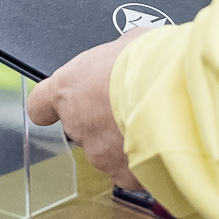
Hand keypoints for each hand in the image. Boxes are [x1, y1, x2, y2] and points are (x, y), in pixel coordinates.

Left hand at [29, 24, 154, 190]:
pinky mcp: (124, 175)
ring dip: (127, 140)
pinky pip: (133, 169)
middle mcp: (77, 124)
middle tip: (132, 106)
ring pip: (109, 151)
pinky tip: (165, 144)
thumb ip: (115, 59)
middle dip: (104, 120)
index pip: (41, 105)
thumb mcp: (129, 44)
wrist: (177, 96)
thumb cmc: (151, 64)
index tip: (61, 106)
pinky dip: (146, 161)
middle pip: (83, 127)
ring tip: (157, 122)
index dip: (51, 107)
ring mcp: (99, 153)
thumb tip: (123, 60)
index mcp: (69, 88)